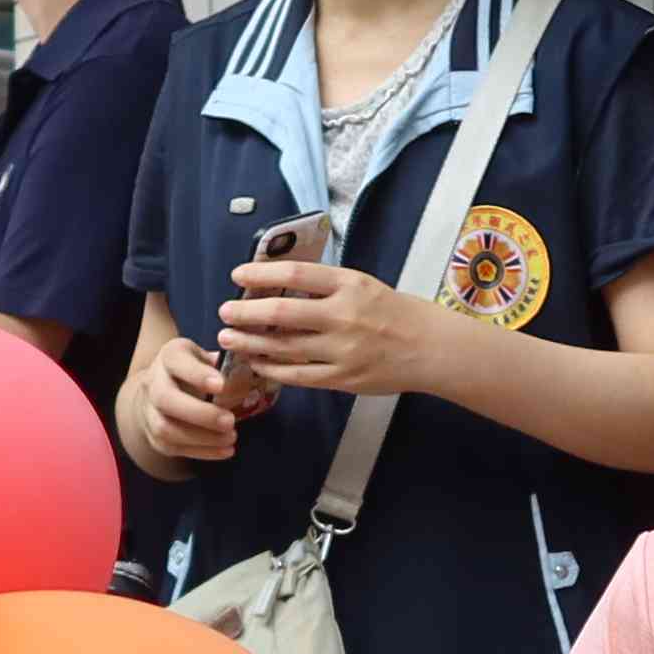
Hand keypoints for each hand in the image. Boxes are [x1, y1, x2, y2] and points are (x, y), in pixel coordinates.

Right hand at [124, 332, 263, 469]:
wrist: (160, 390)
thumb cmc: (193, 372)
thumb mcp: (207, 359)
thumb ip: (224, 366)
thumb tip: (247, 377)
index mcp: (169, 357)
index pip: (175, 360)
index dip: (197, 374)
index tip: (221, 385)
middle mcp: (152, 382)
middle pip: (165, 399)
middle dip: (199, 413)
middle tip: (229, 421)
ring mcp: (149, 411)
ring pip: (165, 428)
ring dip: (201, 437)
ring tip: (231, 437)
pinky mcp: (154, 437)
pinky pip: (173, 448)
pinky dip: (202, 451)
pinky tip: (226, 450)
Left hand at [217, 254, 444, 399]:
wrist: (428, 348)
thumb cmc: (392, 312)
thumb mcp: (362, 284)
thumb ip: (324, 285)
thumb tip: (277, 284)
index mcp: (349, 285)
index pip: (296, 275)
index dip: (261, 274)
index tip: (238, 275)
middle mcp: (344, 317)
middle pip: (282, 314)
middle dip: (246, 313)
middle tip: (224, 311)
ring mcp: (342, 351)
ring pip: (284, 348)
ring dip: (251, 342)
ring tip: (228, 338)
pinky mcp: (342, 379)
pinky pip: (298, 375)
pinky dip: (272, 369)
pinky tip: (255, 362)